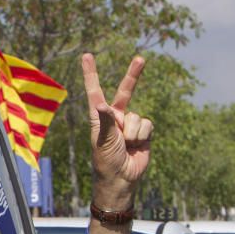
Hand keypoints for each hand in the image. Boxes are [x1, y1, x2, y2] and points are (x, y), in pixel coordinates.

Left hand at [81, 53, 152, 209]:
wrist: (122, 178)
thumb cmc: (105, 160)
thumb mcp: (103, 140)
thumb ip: (106, 121)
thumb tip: (105, 105)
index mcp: (99, 116)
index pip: (95, 91)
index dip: (91, 73)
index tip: (87, 55)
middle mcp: (115, 117)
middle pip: (126, 91)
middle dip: (134, 75)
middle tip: (140, 58)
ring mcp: (130, 123)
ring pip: (138, 116)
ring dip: (133, 132)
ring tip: (126, 144)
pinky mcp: (144, 131)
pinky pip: (147, 125)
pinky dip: (142, 136)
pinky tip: (137, 146)